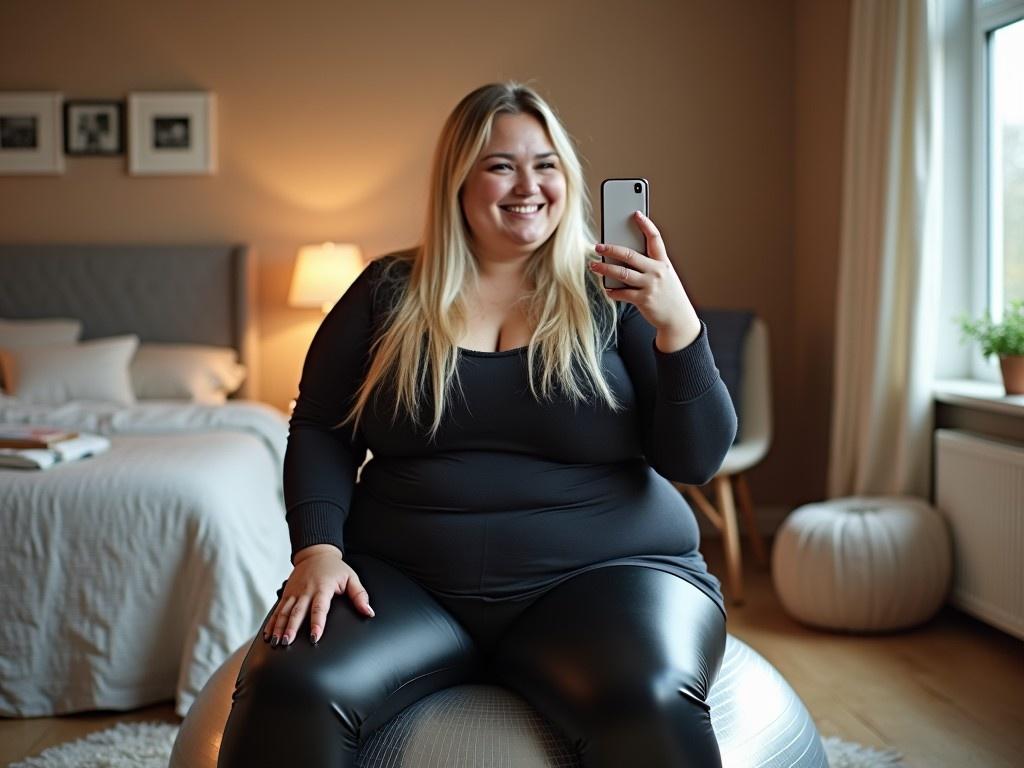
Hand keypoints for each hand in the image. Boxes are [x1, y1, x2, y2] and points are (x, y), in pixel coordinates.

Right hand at [264, 544, 373, 646]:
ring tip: (277, 642)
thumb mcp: (351, 578)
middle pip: (297, 612)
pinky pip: (278, 610)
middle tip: (287, 642)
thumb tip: (369, 612)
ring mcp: (294, 592)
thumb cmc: (336, 569)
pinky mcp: (287, 594)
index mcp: (322, 587)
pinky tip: (269, 636)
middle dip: (291, 628)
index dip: (317, 623)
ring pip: (284, 612)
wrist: (316, 554)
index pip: (319, 608)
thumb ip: (360, 596)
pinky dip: (272, 623)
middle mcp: (306, 590)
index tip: (315, 637)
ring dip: (279, 628)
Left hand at [590, 211, 700, 351]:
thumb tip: (623, 258)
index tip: (636, 214)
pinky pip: (622, 293)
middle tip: (598, 246)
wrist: (678, 319)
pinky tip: (607, 289)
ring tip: (594, 266)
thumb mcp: (665, 276)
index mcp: (664, 262)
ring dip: (605, 269)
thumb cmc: (668, 295)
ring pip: (622, 273)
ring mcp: (650, 286)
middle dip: (611, 249)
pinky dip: (612, 291)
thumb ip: (649, 266)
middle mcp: (657, 271)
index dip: (645, 224)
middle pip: (630, 255)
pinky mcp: (644, 300)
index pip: (655, 238)